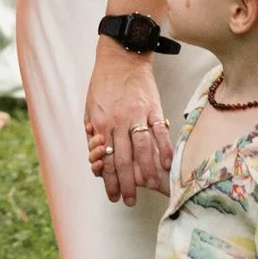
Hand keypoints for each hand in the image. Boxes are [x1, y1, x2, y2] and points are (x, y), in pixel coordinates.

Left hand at [82, 41, 169, 202]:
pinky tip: (167, 164)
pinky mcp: (153, 108)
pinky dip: (164, 149)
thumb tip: (95, 153)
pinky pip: (159, 131)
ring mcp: (136, 115)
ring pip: (142, 149)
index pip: (105, 159)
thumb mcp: (90, 106)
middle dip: (126, 184)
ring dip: (147, 171)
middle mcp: (118, 122)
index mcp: (101, 123)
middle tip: (130, 201)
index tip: (113, 195)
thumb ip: (92, 130)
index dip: (109, 180)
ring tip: (150, 187)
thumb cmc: (103, 83)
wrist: (121, 57)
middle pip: (122, 159)